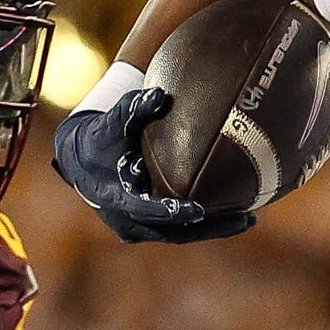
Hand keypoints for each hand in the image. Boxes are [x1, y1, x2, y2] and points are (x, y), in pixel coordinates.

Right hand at [51, 88, 253, 244]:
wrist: (81, 160)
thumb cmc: (101, 138)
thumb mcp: (114, 122)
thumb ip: (136, 109)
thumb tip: (159, 94)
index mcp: (118, 199)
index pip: (148, 211)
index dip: (173, 212)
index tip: (198, 210)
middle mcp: (129, 221)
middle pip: (175, 232)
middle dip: (210, 228)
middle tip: (244, 218)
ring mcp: (140, 228)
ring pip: (182, 235)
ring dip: (215, 229)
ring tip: (248, 218)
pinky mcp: (150, 227)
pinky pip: (181, 231)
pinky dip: (206, 225)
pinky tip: (235, 215)